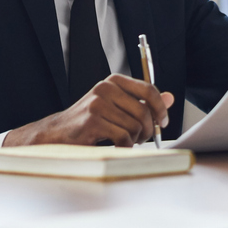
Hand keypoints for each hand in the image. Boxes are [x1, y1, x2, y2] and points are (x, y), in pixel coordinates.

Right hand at [6, 73, 174, 146]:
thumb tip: (170, 98)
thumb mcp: (117, 107)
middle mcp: (105, 88)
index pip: (148, 89)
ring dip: (134, 139)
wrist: (57, 134)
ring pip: (134, 126)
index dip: (160, 108)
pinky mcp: (92, 121)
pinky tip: (117, 146)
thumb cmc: (90, 122)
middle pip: (144, 111)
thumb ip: (143, 102)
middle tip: (142, 138)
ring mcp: (97, 103)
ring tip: (125, 141)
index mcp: (113, 81)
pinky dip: (125, 146)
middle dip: (148, 130)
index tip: (162, 122)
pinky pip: (123, 137)